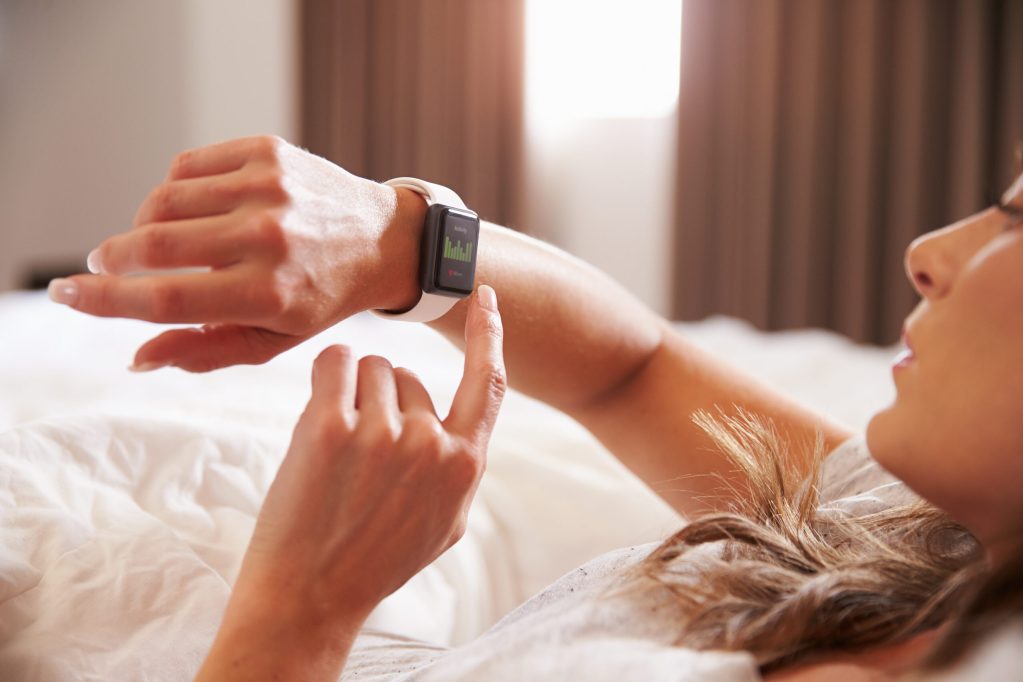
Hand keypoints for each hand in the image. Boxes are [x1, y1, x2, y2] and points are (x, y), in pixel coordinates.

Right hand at [48, 136, 425, 371]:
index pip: (163, 298)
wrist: (383, 241)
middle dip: (111, 258)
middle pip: (153, 243)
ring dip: (143, 224)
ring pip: (163, 200)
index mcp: (269, 293)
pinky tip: (191, 210)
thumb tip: (136, 357)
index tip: (68, 294)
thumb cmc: (321, 297)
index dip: (103, 300)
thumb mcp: (273, 340)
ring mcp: (268, 187)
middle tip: (103, 266)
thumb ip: (203, 351)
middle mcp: (268, 237)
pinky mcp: (268, 152)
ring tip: (156, 242)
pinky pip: (187, 166)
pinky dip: (174, 190)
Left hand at [198, 287, 504, 679]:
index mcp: (465, 464)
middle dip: (383, 399)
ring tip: (337, 452)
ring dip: (351, 393)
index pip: (491, 381)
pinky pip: (334, 362)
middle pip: (409, 374)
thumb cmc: (377, 559)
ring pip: (371, 368)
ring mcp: (381, 433)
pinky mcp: (329, 427)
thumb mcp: (444, 523)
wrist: (310, 596)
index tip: (486, 294)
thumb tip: (459, 426)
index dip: (490, 333)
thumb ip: (459, 467)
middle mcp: (430, 443)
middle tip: (359, 455)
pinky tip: (320, 412)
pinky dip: (327, 374)